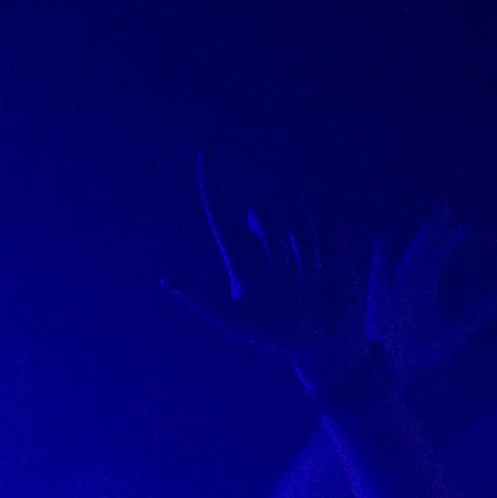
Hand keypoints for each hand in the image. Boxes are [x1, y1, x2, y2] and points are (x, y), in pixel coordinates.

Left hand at [166, 155, 371, 393]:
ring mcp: (299, 240)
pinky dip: (329, 244)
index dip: (213, 184)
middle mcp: (267, 244)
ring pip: (298, 214)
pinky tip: (328, 268)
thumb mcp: (235, 322)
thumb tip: (166, 278)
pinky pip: (328, 221)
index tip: (206, 152)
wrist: (325, 344)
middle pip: (263, 210)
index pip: (221, 215)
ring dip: (306, 249)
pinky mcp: (330, 240)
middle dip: (275, 234)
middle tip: (288, 272)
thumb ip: (201, 300)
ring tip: (309, 281)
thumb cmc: (276, 337)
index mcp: (241, 260)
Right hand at [368, 201, 494, 382]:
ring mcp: (395, 291)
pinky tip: (383, 240)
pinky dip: (380, 258)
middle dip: (435, 225)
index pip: (440, 254)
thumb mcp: (456, 332)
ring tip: (432, 224)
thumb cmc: (421, 352)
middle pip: (426, 248)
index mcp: (427, 287)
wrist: (394, 372)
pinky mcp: (379, 302)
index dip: (451, 238)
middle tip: (443, 200)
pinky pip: (379, 276)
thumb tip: (496, 295)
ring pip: (411, 260)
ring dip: (421, 243)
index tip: (463, 222)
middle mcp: (412, 283)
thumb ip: (474, 313)